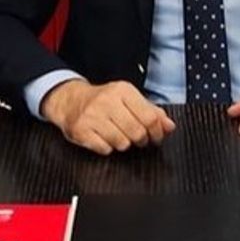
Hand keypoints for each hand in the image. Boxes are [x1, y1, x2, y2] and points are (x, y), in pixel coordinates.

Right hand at [41, 80, 175, 155]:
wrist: (70, 100)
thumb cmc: (103, 100)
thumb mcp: (128, 99)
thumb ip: (151, 111)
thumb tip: (169, 126)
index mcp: (123, 90)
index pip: (150, 116)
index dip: (157, 131)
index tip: (157, 136)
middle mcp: (107, 101)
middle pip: (137, 132)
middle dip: (141, 140)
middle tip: (138, 139)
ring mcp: (92, 116)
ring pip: (122, 143)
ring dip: (124, 144)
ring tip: (119, 135)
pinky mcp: (81, 130)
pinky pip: (105, 149)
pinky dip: (107, 148)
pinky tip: (104, 138)